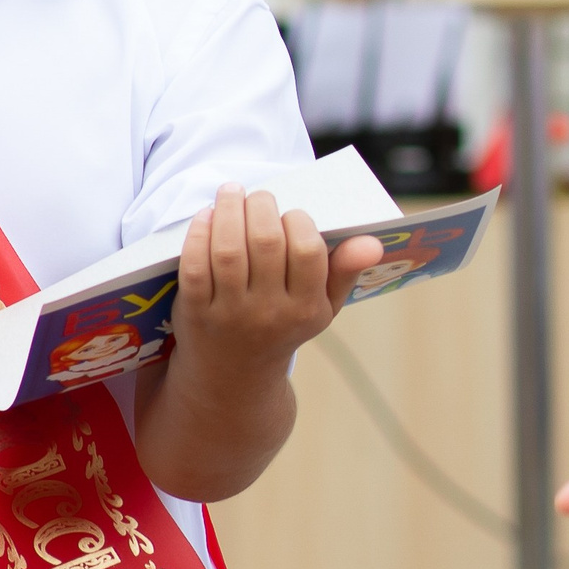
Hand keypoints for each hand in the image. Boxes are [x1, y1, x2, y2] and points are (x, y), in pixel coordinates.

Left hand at [172, 185, 379, 369]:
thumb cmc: (283, 327)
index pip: (308, 250)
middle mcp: (269, 313)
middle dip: (261, 206)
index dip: (298, 221)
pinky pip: (195, 264)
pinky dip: (199, 233)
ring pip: (228, 248)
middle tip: (258, 196)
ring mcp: (229, 314)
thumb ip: (346, 271)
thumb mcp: (322, 308)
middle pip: (265, 241)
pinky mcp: (195, 312)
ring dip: (228, 209)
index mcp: (306, 309)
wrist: (234, 376)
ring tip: (231, 193)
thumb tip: (373, 242)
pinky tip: (206, 216)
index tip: (290, 215)